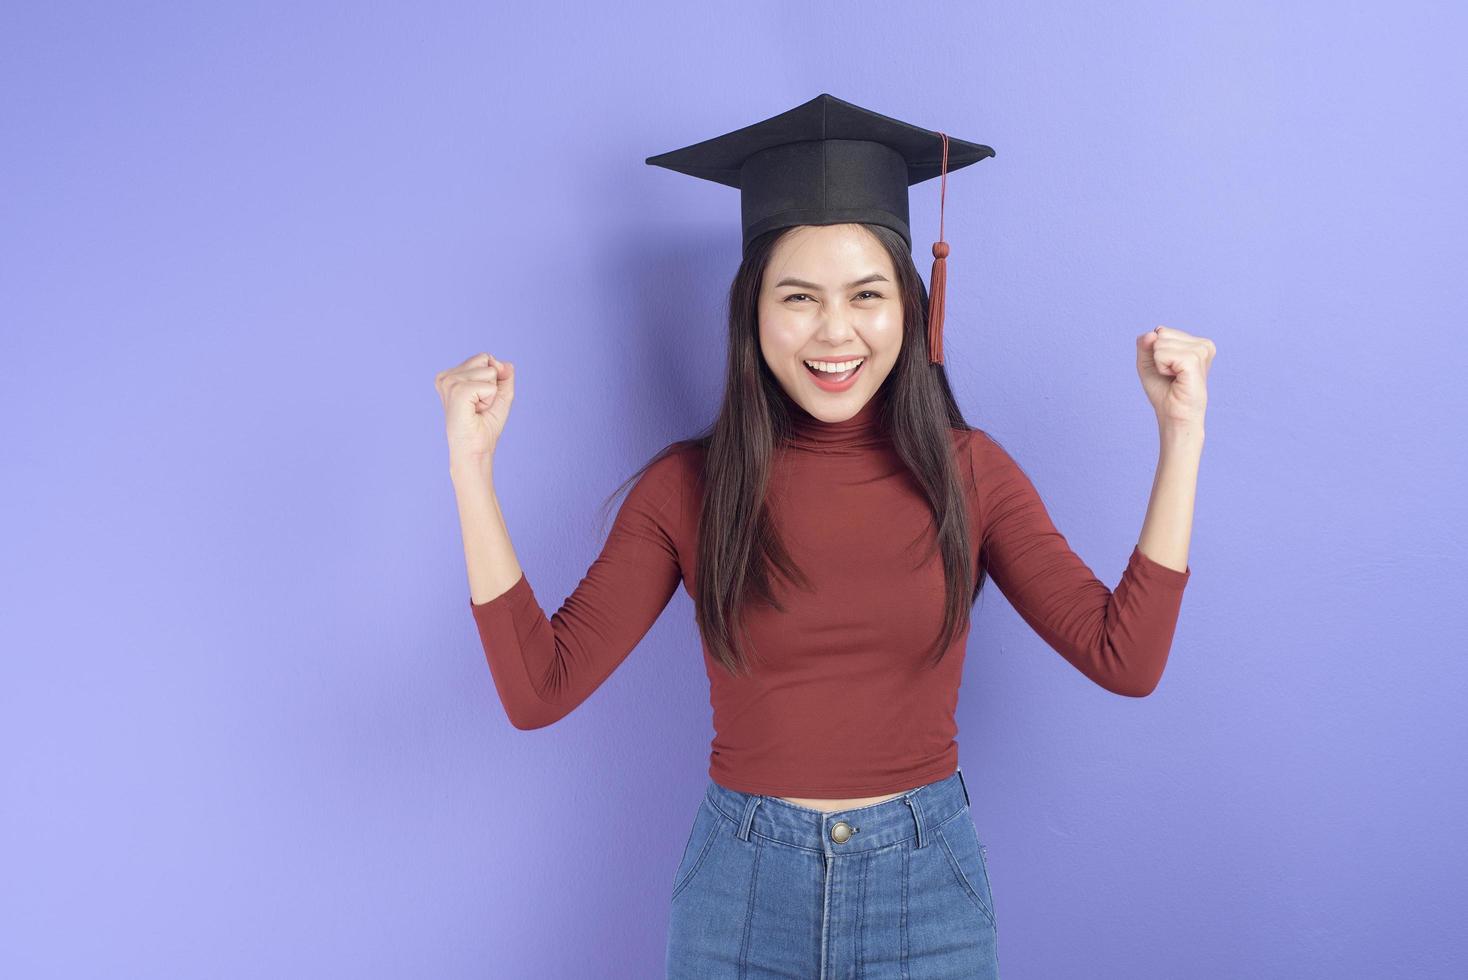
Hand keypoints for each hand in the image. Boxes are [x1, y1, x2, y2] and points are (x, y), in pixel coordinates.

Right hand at [435, 352, 514, 467]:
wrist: (475, 450)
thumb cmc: (484, 426)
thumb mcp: (500, 395)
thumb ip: (504, 375)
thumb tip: (505, 363)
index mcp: (450, 375)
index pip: (484, 358)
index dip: (492, 381)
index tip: (480, 401)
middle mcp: (446, 376)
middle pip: (486, 359)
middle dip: (492, 384)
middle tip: (479, 406)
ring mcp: (449, 382)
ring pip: (489, 371)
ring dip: (491, 394)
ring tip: (477, 409)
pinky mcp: (456, 391)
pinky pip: (489, 385)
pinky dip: (490, 400)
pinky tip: (475, 412)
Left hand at [1136, 325, 1213, 430]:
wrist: (1174, 415)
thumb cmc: (1164, 392)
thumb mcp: (1148, 364)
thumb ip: (1145, 344)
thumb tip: (1152, 333)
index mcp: (1196, 343)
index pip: (1161, 330)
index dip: (1155, 352)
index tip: (1168, 369)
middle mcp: (1203, 344)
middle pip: (1161, 333)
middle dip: (1157, 356)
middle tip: (1171, 375)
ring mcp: (1201, 350)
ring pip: (1161, 342)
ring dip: (1159, 364)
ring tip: (1174, 377)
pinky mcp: (1195, 359)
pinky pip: (1162, 353)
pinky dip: (1161, 367)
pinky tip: (1175, 378)